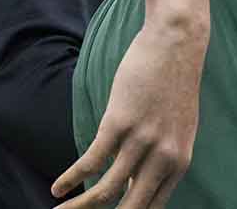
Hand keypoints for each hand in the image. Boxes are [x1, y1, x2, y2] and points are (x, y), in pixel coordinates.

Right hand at [53, 20, 207, 208]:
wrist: (178, 43)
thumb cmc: (175, 84)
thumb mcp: (178, 129)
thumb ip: (162, 158)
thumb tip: (135, 183)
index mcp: (179, 162)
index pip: (152, 208)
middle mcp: (163, 158)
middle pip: (130, 208)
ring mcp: (142, 141)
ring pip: (105, 191)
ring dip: (79, 207)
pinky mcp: (119, 122)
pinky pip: (91, 161)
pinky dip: (70, 178)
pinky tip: (57, 188)